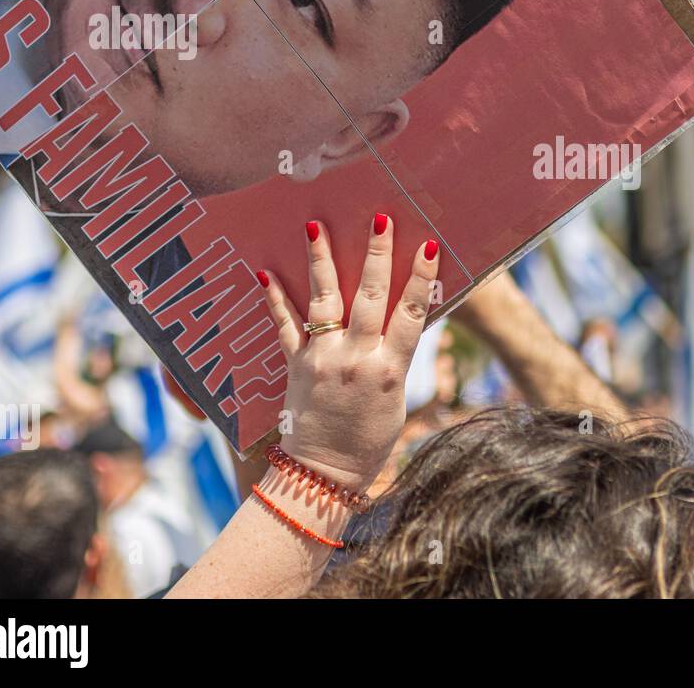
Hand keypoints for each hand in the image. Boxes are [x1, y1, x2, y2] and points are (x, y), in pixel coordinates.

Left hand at [258, 216, 439, 492]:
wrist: (322, 475)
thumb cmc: (368, 442)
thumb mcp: (395, 400)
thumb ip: (394, 358)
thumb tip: (402, 322)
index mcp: (389, 370)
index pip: (411, 314)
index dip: (420, 278)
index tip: (427, 244)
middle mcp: (355, 359)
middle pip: (370, 297)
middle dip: (376, 255)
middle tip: (379, 218)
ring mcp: (322, 360)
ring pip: (324, 302)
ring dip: (321, 261)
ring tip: (316, 226)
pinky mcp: (295, 367)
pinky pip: (284, 328)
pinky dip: (275, 300)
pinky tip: (266, 273)